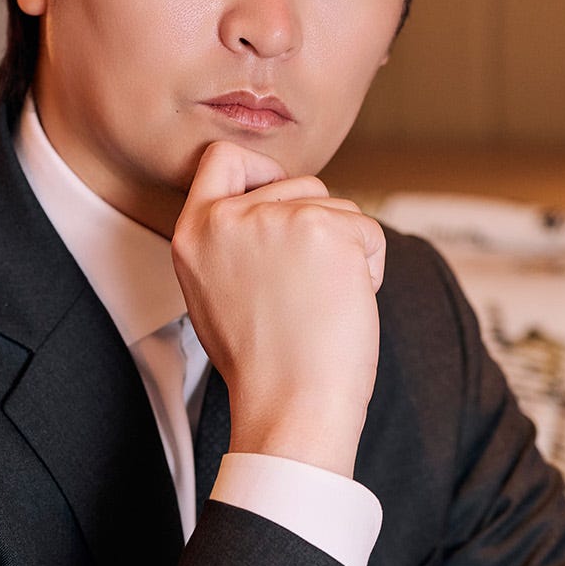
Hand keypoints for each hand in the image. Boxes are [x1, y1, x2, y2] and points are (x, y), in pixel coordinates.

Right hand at [172, 139, 384, 477]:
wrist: (291, 408)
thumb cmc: (263, 364)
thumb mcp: (217, 291)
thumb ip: (233, 241)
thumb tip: (274, 207)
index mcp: (194, 233)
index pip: (222, 157)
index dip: (259, 171)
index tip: (277, 202)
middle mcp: (228, 218)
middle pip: (297, 181)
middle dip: (318, 224)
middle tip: (305, 287)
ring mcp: (277, 219)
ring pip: (337, 206)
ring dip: (345, 248)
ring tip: (321, 301)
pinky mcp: (325, 230)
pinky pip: (367, 229)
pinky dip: (370, 265)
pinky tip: (346, 303)